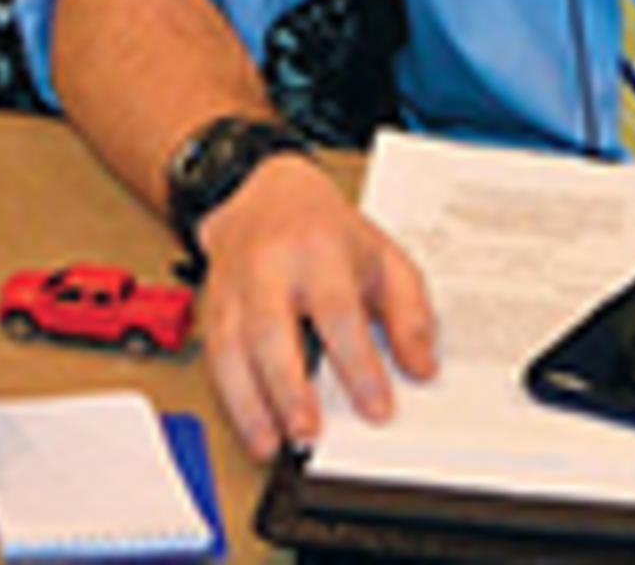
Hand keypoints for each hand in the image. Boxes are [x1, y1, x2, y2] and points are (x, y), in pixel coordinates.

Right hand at [196, 153, 436, 461]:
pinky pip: (215, 356)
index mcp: (320, 249)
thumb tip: (421, 366)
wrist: (266, 192)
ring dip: (250, 403)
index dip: (359, 365)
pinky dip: (230, 398)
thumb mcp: (383, 257)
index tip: (377, 407)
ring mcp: (235, 285)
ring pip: (233, 348)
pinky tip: (252, 427)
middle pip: (273, 330)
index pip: (338, 311)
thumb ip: (409, 313)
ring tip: (273, 443)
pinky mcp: (213, 304)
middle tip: (309, 432)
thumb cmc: (327, 231)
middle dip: (289, 387)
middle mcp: (270, 266)